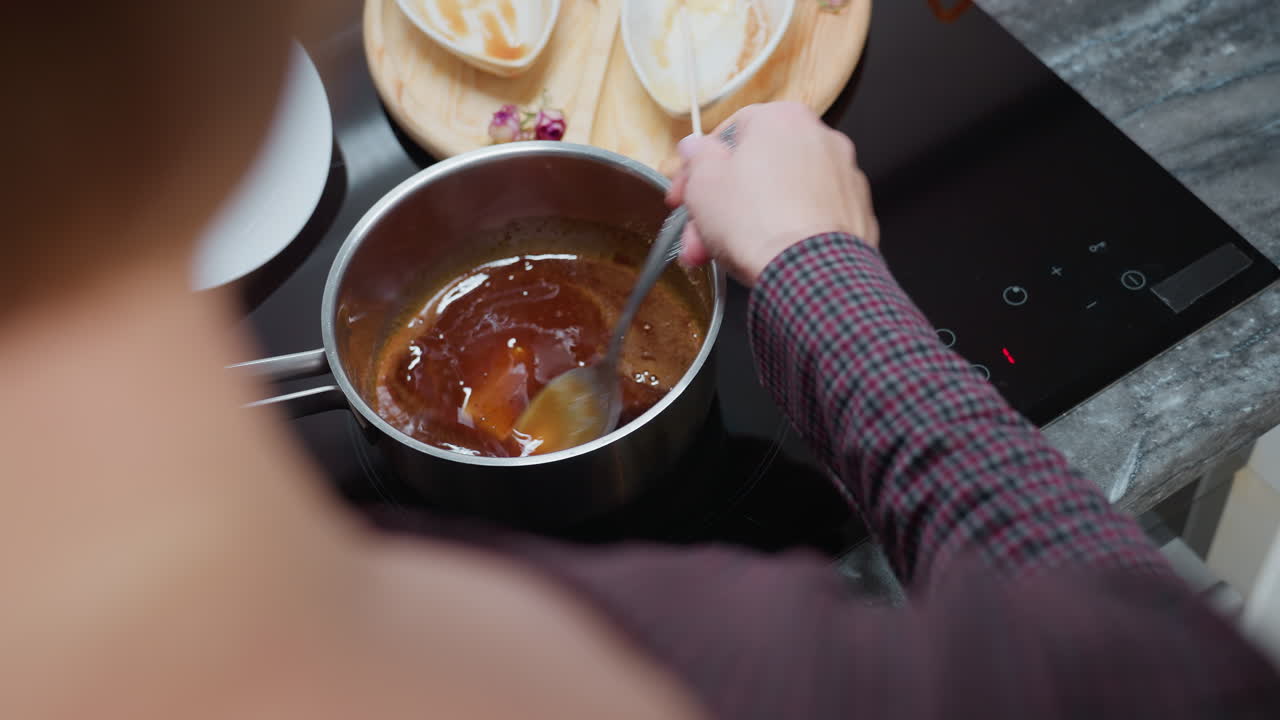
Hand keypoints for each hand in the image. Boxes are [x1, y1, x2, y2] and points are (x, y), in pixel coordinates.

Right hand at [667, 102, 879, 284]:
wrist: (810, 274)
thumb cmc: (757, 223)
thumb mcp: (704, 185)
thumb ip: (698, 159)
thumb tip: (696, 149)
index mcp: (781, 119)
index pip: (729, 132)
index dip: (699, 168)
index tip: (687, 192)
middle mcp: (820, 139)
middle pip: (757, 168)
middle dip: (722, 204)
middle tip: (700, 233)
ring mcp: (843, 177)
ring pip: (783, 194)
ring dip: (751, 221)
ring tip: (726, 254)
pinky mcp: (855, 213)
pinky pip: (810, 217)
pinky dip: (789, 232)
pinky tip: (768, 256)